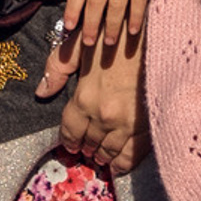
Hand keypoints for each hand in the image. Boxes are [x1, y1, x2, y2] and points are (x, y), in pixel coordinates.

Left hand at [35, 0, 156, 102]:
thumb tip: (80, 1)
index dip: (72, 9)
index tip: (69, 27)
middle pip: (95, 1)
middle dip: (90, 24)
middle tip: (88, 43)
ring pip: (116, 4)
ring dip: (112, 25)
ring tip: (109, 42)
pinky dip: (136, 16)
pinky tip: (134, 31)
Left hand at [55, 27, 148, 173]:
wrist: (158, 35)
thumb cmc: (117, 35)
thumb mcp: (80, 44)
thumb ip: (57, 67)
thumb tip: (41, 92)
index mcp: (84, 98)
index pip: (70, 131)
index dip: (68, 140)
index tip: (70, 144)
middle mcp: (104, 117)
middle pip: (89, 143)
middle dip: (86, 148)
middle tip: (87, 151)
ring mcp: (128, 124)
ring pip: (110, 153)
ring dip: (103, 157)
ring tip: (101, 158)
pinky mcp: (149, 126)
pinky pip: (134, 154)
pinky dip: (124, 163)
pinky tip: (120, 165)